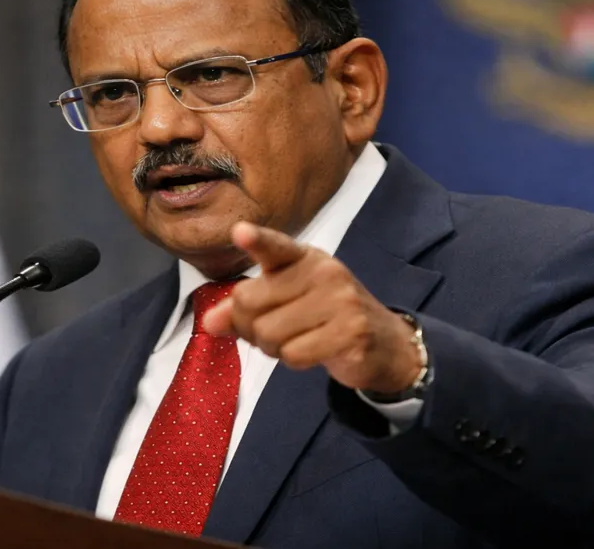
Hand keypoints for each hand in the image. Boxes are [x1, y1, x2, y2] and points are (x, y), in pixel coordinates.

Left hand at [200, 221, 421, 394]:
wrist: (385, 344)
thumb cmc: (324, 318)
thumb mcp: (285, 304)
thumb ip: (244, 310)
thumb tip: (209, 322)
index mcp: (304, 258)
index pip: (276, 246)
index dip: (257, 240)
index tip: (239, 232)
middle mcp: (323, 272)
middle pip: (250, 303)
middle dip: (249, 327)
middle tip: (270, 332)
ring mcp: (341, 301)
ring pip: (269, 333)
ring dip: (272, 348)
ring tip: (295, 341)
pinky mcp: (351, 332)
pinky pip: (293, 354)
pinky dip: (294, 361)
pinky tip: (313, 352)